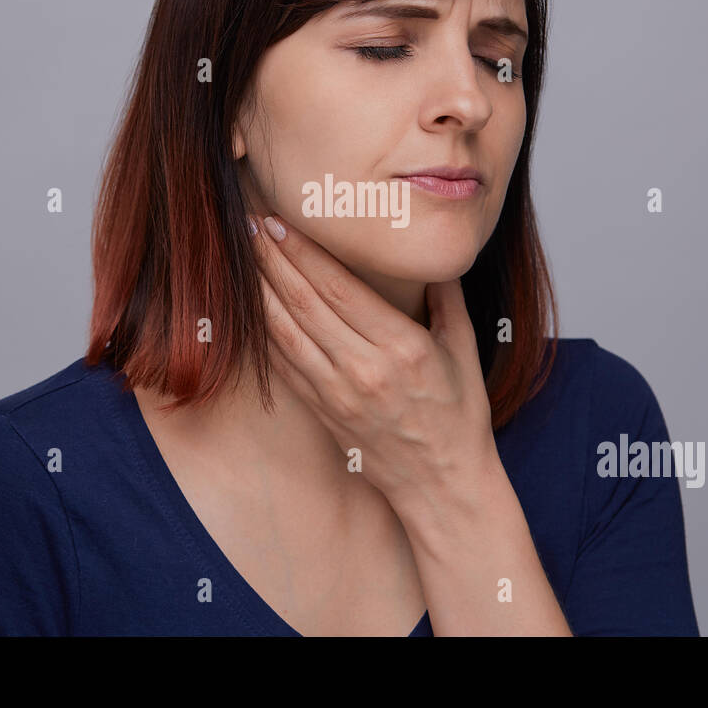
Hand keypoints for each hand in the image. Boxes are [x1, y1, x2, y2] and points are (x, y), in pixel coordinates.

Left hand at [247, 212, 499, 510]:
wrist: (442, 485)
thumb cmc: (459, 415)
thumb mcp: (463, 348)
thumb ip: (446, 296)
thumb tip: (429, 251)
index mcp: (403, 347)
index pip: (340, 288)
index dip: (304, 253)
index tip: (282, 223)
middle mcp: (365, 369)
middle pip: (304, 304)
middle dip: (273, 260)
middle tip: (250, 225)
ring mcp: (338, 394)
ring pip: (285, 332)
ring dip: (260, 290)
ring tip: (243, 256)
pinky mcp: (323, 412)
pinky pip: (284, 365)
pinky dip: (264, 332)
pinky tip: (252, 305)